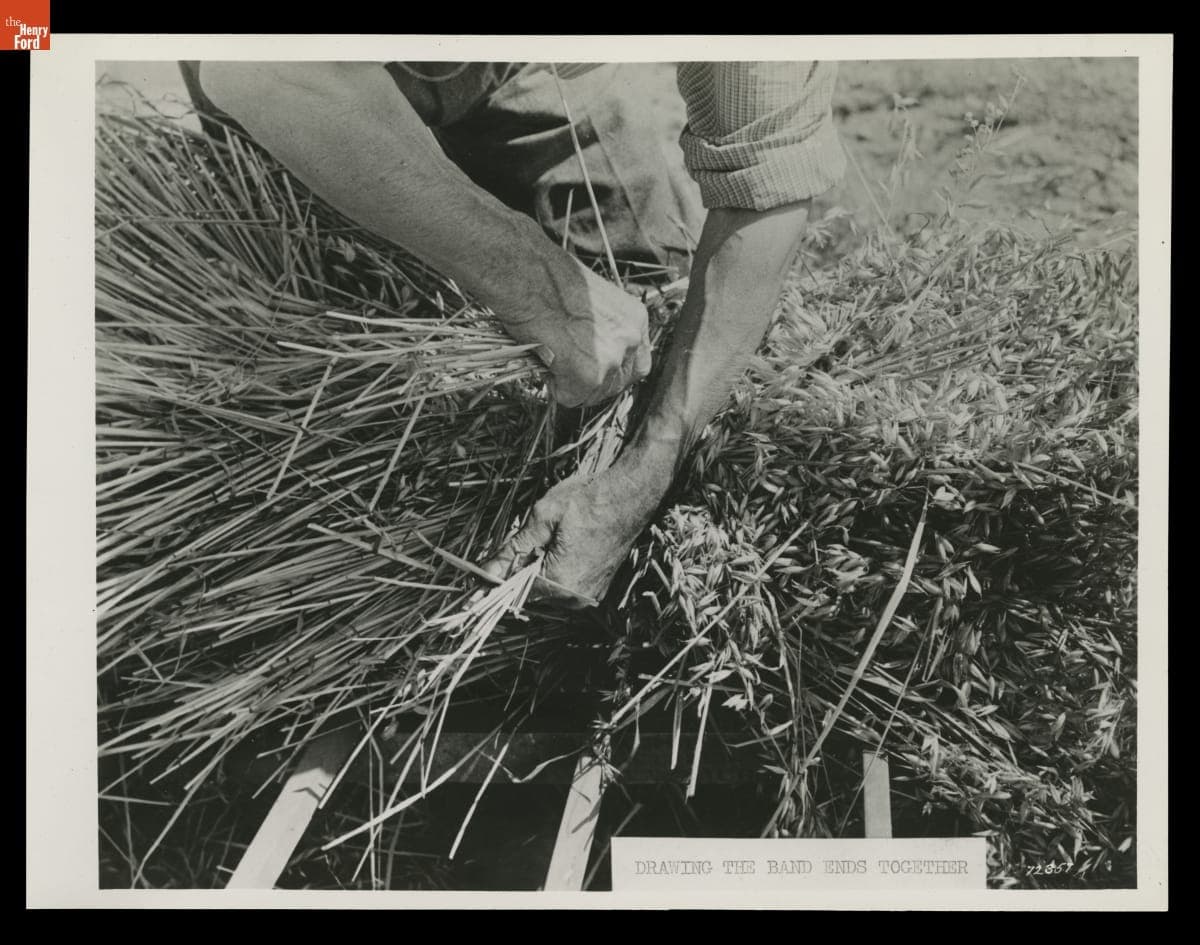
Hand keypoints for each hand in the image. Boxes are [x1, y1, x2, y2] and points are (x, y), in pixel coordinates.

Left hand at [480, 465, 661, 606]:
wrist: (633, 493)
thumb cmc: (591, 500)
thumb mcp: (543, 517)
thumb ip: (513, 549)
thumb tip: (486, 571)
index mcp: (560, 583)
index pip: (513, 591)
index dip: (497, 577)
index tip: (478, 573)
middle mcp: (575, 597)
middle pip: (530, 592)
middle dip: (518, 571)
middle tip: (518, 544)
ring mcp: (589, 594)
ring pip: (547, 589)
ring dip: (537, 570)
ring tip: (546, 540)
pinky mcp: (597, 587)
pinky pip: (565, 585)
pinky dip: (555, 570)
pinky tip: (559, 546)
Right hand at [522, 267, 652, 407]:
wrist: (527, 274)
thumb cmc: (548, 279)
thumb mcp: (591, 302)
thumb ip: (604, 330)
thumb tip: (594, 353)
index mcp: (636, 318)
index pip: (635, 363)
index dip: (610, 370)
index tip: (589, 365)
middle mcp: (632, 339)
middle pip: (617, 385)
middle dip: (591, 382)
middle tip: (565, 364)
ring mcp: (613, 358)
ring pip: (594, 394)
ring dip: (571, 384)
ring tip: (553, 354)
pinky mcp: (590, 375)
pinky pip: (571, 398)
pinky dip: (553, 386)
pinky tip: (546, 359)